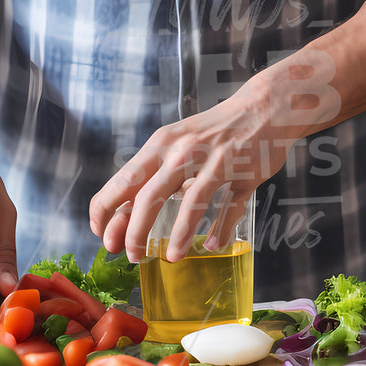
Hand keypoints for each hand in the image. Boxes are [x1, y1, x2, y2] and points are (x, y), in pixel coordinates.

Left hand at [88, 81, 292, 264]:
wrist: (263, 107)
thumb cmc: (213, 132)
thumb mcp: (177, 144)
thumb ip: (158, 176)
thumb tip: (130, 215)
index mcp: (161, 144)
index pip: (123, 180)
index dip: (106, 210)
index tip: (101, 234)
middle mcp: (183, 151)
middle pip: (150, 195)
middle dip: (135, 231)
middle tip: (130, 255)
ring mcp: (215, 162)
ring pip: (191, 202)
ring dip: (179, 235)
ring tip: (171, 258)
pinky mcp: (243, 173)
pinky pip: (230, 205)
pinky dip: (221, 228)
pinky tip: (214, 244)